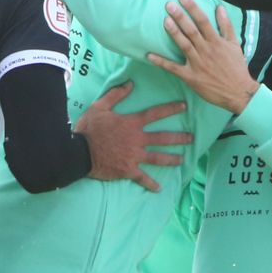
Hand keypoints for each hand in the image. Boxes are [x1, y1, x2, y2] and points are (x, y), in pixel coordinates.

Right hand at [75, 80, 190, 191]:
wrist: (79, 153)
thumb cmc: (89, 129)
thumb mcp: (99, 107)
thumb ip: (116, 94)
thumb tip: (130, 83)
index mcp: (132, 123)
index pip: (155, 114)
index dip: (171, 109)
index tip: (184, 107)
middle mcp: (137, 140)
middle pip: (163, 138)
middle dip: (180, 138)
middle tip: (191, 138)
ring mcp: (134, 156)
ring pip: (158, 158)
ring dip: (172, 159)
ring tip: (182, 160)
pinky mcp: (128, 170)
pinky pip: (143, 178)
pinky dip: (151, 184)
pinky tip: (159, 188)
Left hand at [147, 0, 255, 114]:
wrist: (239, 92)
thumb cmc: (236, 68)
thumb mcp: (235, 44)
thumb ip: (226, 26)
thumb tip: (220, 8)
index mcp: (216, 42)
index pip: (203, 21)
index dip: (192, 7)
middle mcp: (207, 51)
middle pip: (192, 30)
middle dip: (180, 16)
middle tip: (169, 5)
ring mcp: (198, 64)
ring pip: (184, 45)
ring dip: (174, 33)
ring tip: (165, 21)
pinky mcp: (191, 77)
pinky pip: (174, 69)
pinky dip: (161, 62)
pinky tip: (149, 55)